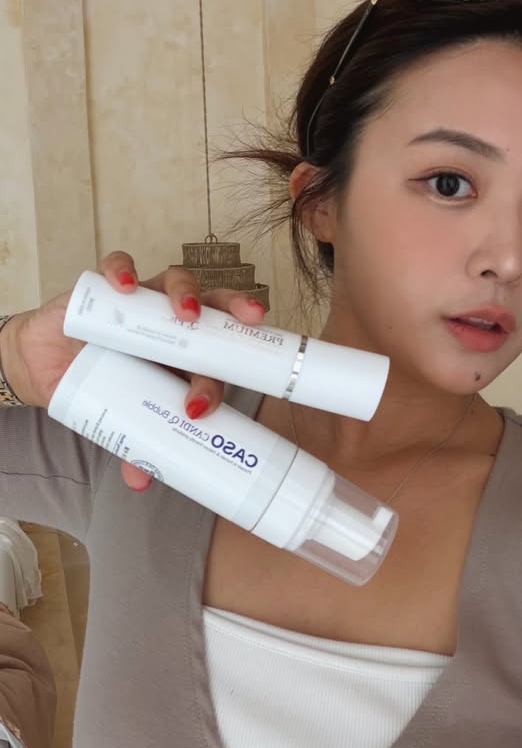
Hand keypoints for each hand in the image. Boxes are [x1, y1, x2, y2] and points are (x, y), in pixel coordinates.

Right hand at [0, 251, 266, 491]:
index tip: (232, 387)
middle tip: (246, 320)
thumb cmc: (103, 382)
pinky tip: (125, 285)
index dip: (237, 360)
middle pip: (215, 304)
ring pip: (176, 280)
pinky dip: (123, 270)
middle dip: (235, 308)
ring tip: (186, 313)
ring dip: (186, 293)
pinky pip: (119, 266)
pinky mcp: (108, 284)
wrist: (48, 363)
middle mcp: (174, 318)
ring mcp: (145, 297)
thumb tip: (142, 481)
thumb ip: (134, 442)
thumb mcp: (120, 414)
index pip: (224, 349)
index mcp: (191, 350)